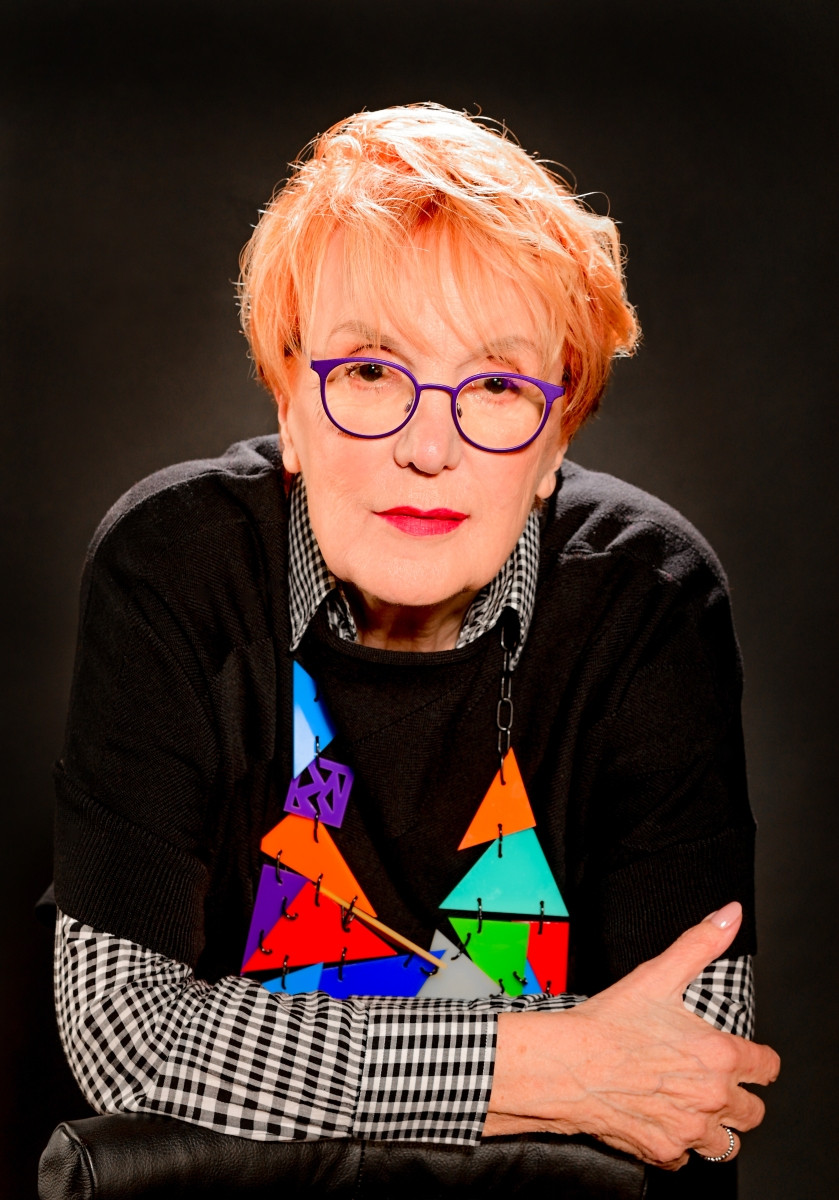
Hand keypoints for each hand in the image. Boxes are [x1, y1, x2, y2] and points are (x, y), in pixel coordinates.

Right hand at [486, 902, 779, 1167]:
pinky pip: (685, 1158)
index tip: (745, 1057)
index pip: (767, 1068)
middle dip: (738, 1097)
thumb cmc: (608, 1023)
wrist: (566, 1064)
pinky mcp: (663, 1151)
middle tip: (712, 1081)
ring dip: (714, 1126)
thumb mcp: (658, 974)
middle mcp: (711, 1097)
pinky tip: (661, 1119)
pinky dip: (677, 1143)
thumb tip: (730, 915)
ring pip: (725, 1142)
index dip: (757, 1059)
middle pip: (753, 1112)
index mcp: (719, 1055)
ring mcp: (688, 1129)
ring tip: (691, 1105)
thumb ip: (702, 943)